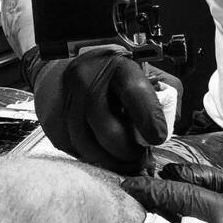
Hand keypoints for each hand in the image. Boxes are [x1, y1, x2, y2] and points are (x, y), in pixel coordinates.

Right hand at [21, 45, 173, 172]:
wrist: (68, 61)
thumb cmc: (113, 70)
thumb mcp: (145, 70)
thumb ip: (164, 93)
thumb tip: (169, 122)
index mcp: (117, 66)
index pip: (135, 94)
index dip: (149, 120)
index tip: (158, 138)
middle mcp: (87, 81)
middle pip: (109, 130)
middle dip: (129, 151)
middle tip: (141, 157)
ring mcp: (66, 101)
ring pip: (89, 146)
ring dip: (111, 161)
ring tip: (126, 162)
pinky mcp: (53, 119)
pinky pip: (74, 149)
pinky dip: (93, 158)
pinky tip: (105, 156)